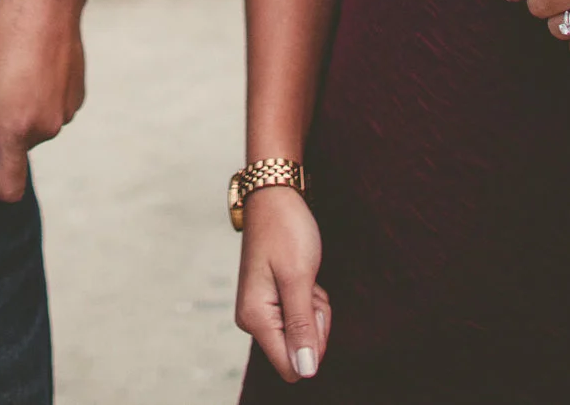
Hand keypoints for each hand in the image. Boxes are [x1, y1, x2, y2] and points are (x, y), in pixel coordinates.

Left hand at [0, 0, 85, 199]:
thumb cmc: (3, 38)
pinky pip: (52, 111)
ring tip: (9, 76)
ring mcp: (66, 112)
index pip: (8, 187)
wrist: (46, 2)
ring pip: (35, 130)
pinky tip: (29, 70)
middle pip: (18, 152)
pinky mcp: (77, 95)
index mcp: (18, 129)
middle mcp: (47, 127)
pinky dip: (38, 102)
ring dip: (19, 117)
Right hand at [234, 186, 330, 382]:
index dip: (313, 342)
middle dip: (316, 321)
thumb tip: (304, 371)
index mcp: (255, 318)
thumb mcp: (298, 278)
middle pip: (300, 350)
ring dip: (315, 307)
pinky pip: (301, 318)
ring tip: (305, 277)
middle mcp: (254, 321)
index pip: (291, 365)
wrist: (274, 198)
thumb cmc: (285, 231)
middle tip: (309, 286)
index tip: (310, 304)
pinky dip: (310, 299)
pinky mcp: (271, 304)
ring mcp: (262, 312)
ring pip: (304, 334)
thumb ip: (301, 327)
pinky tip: (303, 276)